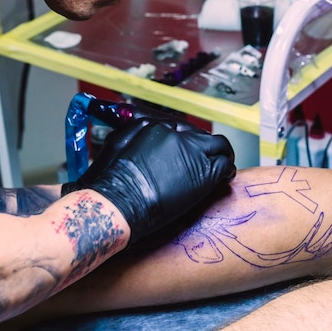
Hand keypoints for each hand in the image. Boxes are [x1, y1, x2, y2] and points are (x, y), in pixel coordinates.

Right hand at [63, 119, 234, 243]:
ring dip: (217, 156)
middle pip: (195, 134)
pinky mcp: (202, 170)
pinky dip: (227, 170)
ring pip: (215, 145)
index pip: (173, 128)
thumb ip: (123, 146)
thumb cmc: (105, 185)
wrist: (114, 204)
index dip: (179, 142)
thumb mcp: (109, 152)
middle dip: (198, 148)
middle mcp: (169, 132)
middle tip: (196, 165)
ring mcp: (187, 149)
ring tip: (218, 168)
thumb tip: (124, 153)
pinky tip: (224, 178)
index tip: (178, 155)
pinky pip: (225, 163)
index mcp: (146, 126)